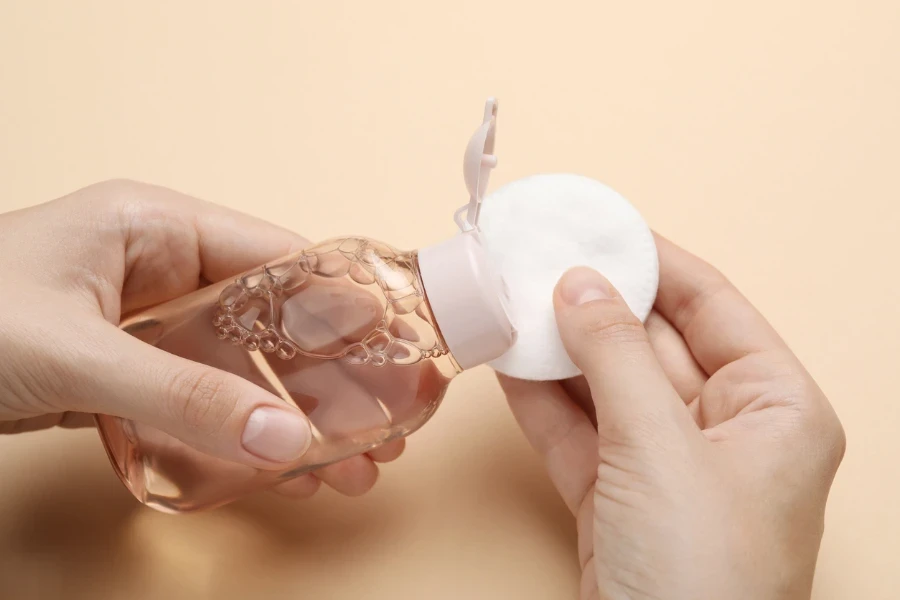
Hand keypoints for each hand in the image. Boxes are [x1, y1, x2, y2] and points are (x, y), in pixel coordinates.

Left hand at [0, 180, 400, 497]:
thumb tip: (283, 439)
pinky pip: (200, 399)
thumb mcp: (75, 354)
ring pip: (240, 367)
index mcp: (157, 228)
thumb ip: (181, 397)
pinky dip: (239, 433)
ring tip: (346, 465)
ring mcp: (144, 323)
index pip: (276, 259)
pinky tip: (280, 468)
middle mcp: (160, 269)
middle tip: (379, 430)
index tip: (392, 356)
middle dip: (326, 380)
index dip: (339, 308)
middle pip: (269, 321)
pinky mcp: (126, 371)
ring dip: (291, 416)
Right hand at [500, 236, 844, 599]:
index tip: (601, 224)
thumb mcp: (658, 448)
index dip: (655, 260)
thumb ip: (615, 356)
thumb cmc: (698, 575)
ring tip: (509, 303)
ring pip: (606, 386)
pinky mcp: (617, 498)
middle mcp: (725, 432)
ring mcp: (666, 466)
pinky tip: (507, 362)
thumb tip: (578, 284)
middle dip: (592, 304)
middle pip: (650, 342)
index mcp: (773, 408)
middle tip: (537, 261)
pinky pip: (578, 431)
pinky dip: (541, 400)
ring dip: (558, 350)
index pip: (712, 306)